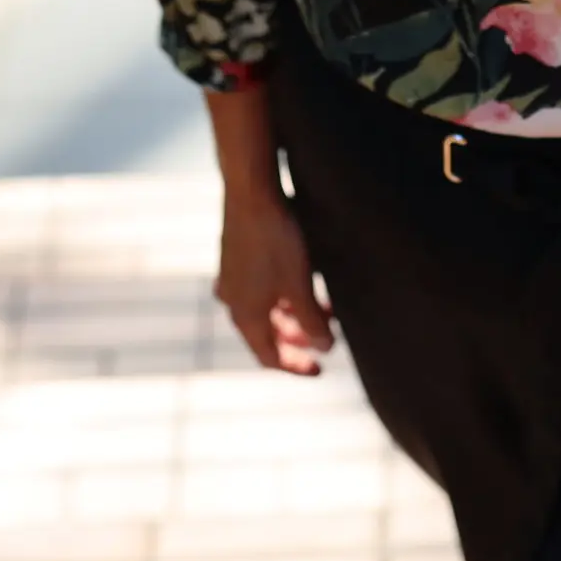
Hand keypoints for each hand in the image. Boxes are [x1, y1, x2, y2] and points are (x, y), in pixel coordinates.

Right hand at [215, 190, 335, 374]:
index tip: (320, 369)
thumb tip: (325, 348)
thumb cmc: (276, 240)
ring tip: (325, 309)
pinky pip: (261, 288)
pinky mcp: (238, 256)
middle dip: (299, 339)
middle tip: (326, 339)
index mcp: (245, 316)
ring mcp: (233, 277)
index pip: (269, 357)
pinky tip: (303, 283)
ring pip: (266, 309)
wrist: (251, 192)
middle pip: (267, 334)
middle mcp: (233, 300)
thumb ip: (313, 321)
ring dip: (295, 315)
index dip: (296, 367)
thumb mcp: (300, 286)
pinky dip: (284, 294)